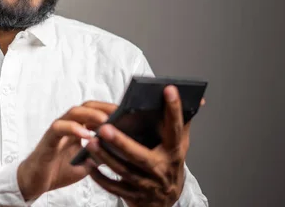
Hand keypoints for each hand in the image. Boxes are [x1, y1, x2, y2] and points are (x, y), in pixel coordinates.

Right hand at [17, 101, 116, 200]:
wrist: (36, 181)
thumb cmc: (58, 170)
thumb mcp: (87, 163)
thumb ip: (100, 154)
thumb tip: (121, 151)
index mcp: (78, 128)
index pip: (95, 111)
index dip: (110, 110)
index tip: (128, 112)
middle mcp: (68, 125)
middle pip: (86, 106)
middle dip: (103, 107)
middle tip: (120, 112)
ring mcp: (58, 130)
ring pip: (73, 112)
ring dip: (90, 115)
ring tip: (105, 121)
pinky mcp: (48, 139)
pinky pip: (59, 128)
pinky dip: (73, 128)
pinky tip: (86, 135)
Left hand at [86, 86, 201, 206]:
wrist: (166, 200)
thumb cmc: (168, 164)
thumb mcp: (179, 145)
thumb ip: (182, 122)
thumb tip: (196, 98)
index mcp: (174, 152)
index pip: (175, 128)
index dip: (174, 109)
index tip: (168, 89)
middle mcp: (162, 169)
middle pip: (140, 156)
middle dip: (121, 143)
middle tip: (104, 128)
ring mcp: (148, 185)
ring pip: (124, 171)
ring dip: (105, 157)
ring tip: (90, 142)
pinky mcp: (134, 197)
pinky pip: (114, 187)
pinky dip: (100, 177)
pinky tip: (88, 164)